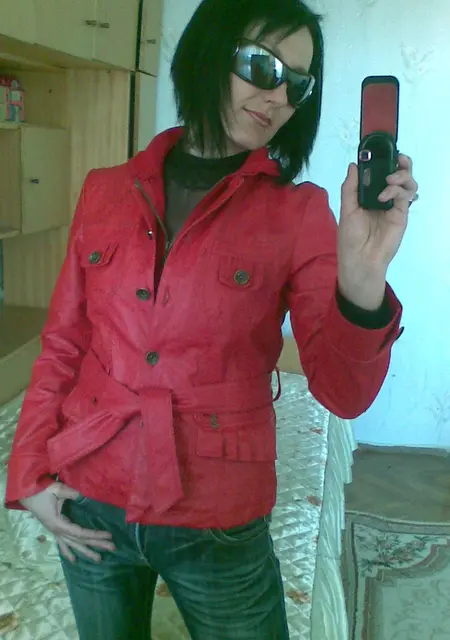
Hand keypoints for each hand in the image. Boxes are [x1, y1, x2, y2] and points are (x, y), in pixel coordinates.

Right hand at [20, 482, 114, 562]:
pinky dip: (68, 552)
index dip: (94, 535)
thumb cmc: (41, 491)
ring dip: (86, 552)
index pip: (80, 532)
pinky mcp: (54, 530)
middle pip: (80, 541)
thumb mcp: (56, 489)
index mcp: (58, 524)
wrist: (26, 493)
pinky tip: (74, 560)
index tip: (108, 535)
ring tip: (99, 559)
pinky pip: (62, 544)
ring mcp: (55, 532)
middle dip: (96, 544)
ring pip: (73, 545)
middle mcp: (57, 531)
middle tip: (112, 548)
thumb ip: (69, 493)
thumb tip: (82, 496)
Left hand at [338, 154, 417, 308]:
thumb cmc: (350, 237)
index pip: (380, 172)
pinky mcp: (402, 214)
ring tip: (389, 179)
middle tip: (397, 156)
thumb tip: (353, 165)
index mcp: (369, 195)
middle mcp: (384, 197)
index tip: (380, 149)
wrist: (361, 259)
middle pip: (399, 173)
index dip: (382, 160)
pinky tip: (384, 196)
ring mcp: (394, 205)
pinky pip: (406, 195)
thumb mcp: (346, 209)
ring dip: (401, 174)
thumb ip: (350, 187)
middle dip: (400, 162)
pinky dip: (397, 190)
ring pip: (407, 182)